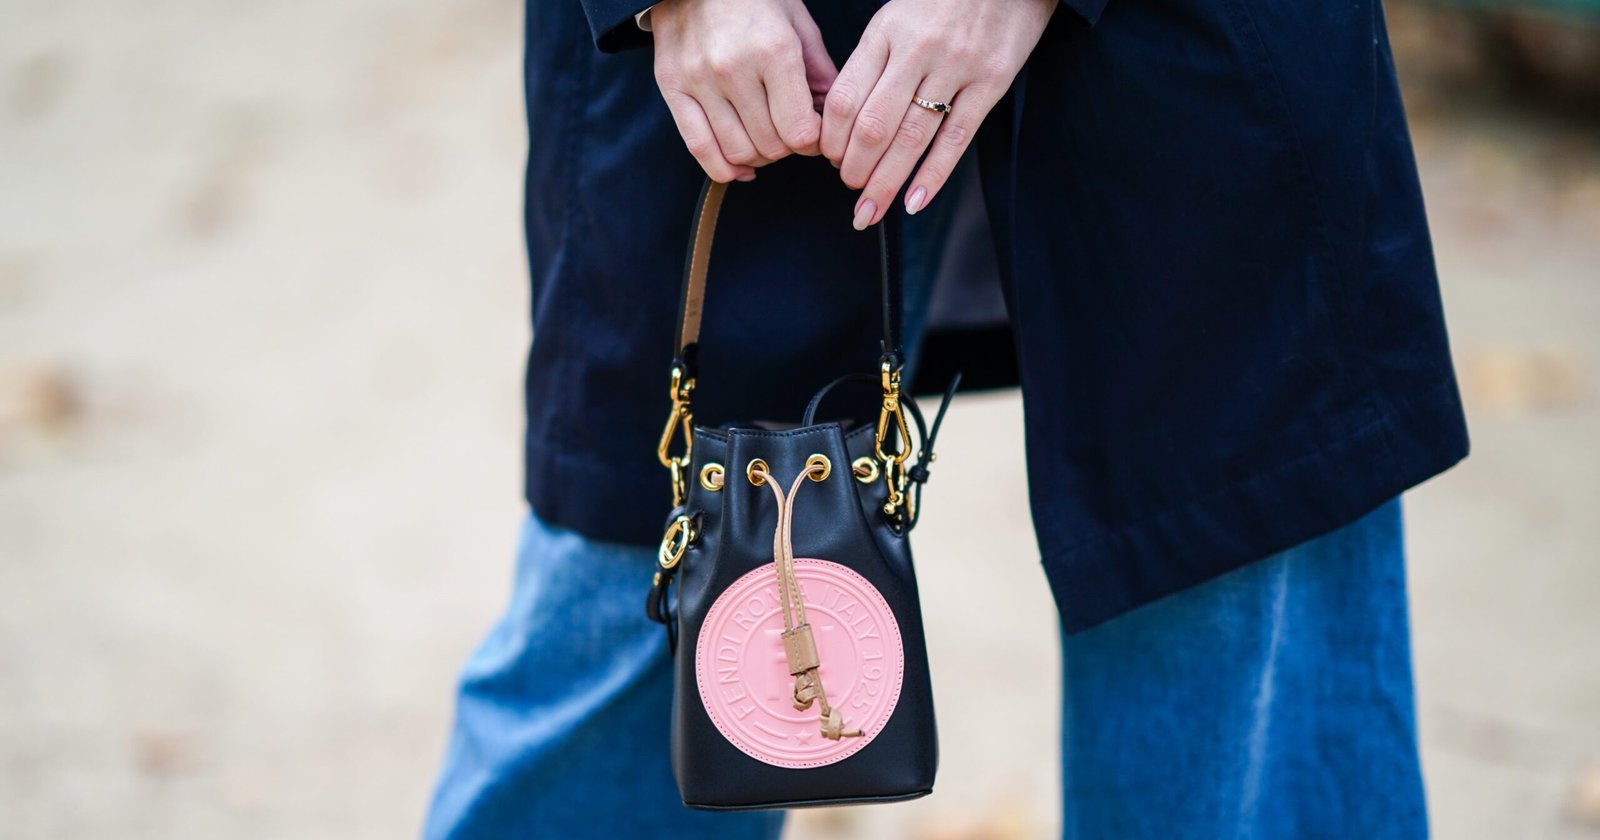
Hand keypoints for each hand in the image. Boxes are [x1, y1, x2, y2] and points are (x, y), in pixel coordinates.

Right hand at [651, 0, 839, 182]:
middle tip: (790, 133)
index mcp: (774, 51)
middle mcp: (734, 69)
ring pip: (738, 152)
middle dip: (788, 148)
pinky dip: (724, 169)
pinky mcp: (672, 88)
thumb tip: (835, 118)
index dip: (814, 142)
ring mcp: (699, 80)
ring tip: (766, 140)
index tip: (814, 134)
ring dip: (759, 157)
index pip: (800, 131)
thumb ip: (820, 73)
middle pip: (771, 145)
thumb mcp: (798, 23)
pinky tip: (741, 167)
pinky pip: (699, 148)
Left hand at [820, 0, 1055, 227]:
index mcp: (885, 32)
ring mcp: (957, 67)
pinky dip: (933, 175)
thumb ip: (873, 61)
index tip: (829, 158)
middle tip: (849, 190)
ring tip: (870, 210)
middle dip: (854, 169)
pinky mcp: (992, 81)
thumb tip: (844, 119)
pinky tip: (914, 202)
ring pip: (912, 138)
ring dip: (886, 182)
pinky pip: (957, 138)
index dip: (832, 139)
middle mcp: (918, 50)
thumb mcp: (897, 15)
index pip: (845, 98)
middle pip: (873, 126)